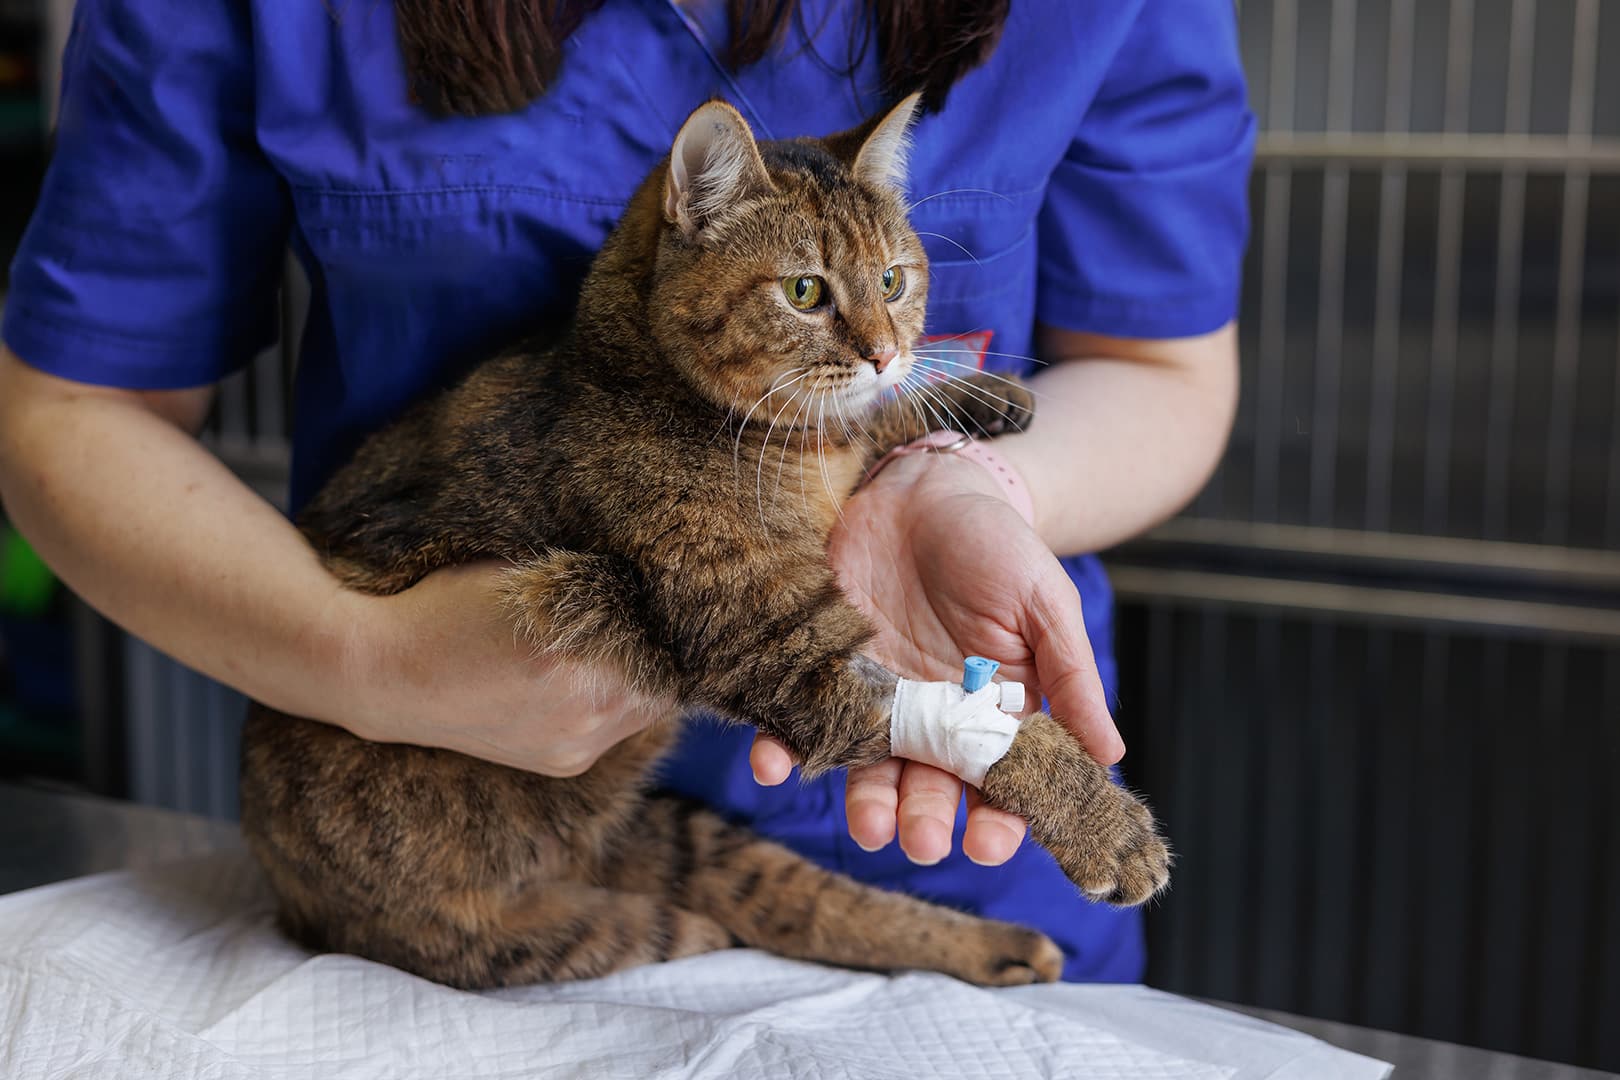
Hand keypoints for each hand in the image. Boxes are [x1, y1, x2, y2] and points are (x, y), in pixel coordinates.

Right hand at [340, 562, 667, 774]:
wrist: (386, 674)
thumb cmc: (448, 604)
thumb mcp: (521, 573)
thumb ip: (588, 580)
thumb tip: (645, 576)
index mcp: (569, 658)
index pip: (658, 631)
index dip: (656, 607)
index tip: (649, 588)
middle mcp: (581, 712)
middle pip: (661, 672)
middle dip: (655, 643)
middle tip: (643, 614)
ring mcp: (574, 746)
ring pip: (645, 705)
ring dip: (641, 676)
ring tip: (614, 646)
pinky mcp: (565, 764)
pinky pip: (617, 729)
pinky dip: (615, 702)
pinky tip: (591, 678)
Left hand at [751, 452, 1121, 865]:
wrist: (925, 490)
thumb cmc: (997, 544)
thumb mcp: (1045, 601)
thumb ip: (1072, 676)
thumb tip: (1112, 757)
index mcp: (994, 712)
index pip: (998, 782)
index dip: (997, 819)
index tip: (988, 843)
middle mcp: (932, 717)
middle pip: (928, 785)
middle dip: (924, 819)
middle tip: (919, 841)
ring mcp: (875, 698)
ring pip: (868, 766)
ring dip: (865, 802)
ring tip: (868, 827)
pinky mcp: (825, 670)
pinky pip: (800, 718)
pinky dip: (785, 745)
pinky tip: (776, 763)